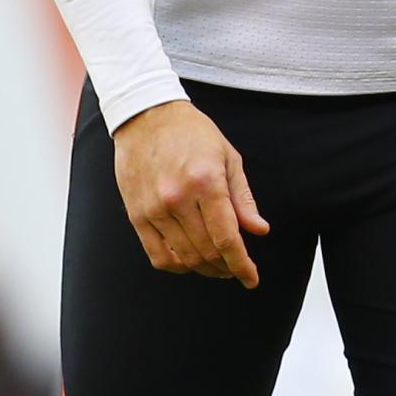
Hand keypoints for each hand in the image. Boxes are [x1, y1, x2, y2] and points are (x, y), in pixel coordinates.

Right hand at [112, 99, 267, 288]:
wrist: (146, 115)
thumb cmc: (193, 133)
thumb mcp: (228, 157)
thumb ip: (243, 198)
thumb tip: (258, 231)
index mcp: (206, 181)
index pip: (227, 237)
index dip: (242, 264)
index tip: (251, 279)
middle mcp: (178, 198)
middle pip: (207, 251)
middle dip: (227, 267)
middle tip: (236, 269)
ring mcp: (154, 208)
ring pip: (184, 257)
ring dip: (205, 269)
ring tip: (217, 266)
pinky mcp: (136, 215)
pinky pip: (157, 255)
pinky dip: (177, 266)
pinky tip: (189, 262)